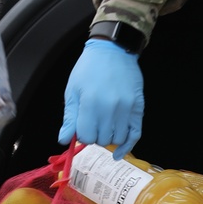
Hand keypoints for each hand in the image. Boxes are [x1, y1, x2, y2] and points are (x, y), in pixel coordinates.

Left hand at [58, 39, 143, 157]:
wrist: (113, 51)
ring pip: (117, 139)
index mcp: (90, 103)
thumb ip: (69, 117)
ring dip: (109, 137)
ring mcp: (126, 109)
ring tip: (105, 126)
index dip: (82, 134)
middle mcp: (110, 108)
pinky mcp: (138, 108)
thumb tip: (63, 140)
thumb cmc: (89, 69)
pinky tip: (119, 152)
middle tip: (93, 124)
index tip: (82, 126)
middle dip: (95, 135)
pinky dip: (127, 146)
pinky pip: (135, 135)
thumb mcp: (73, 90)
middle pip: (102, 140)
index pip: (86, 136)